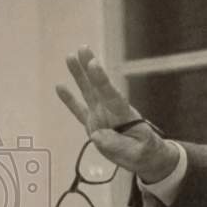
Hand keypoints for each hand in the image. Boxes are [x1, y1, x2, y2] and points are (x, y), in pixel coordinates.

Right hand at [55, 46, 179, 182]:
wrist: (147, 157)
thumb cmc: (144, 152)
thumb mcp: (136, 153)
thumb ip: (117, 145)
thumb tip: (96, 135)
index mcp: (124, 114)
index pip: (111, 95)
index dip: (101, 80)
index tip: (93, 64)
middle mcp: (111, 110)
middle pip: (99, 87)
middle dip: (90, 68)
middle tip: (83, 49)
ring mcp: (102, 116)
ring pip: (88, 93)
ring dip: (80, 75)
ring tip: (70, 57)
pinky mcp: (94, 124)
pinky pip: (79, 111)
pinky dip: (70, 100)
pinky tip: (59, 87)